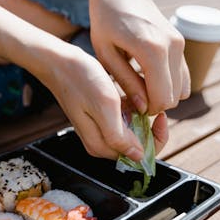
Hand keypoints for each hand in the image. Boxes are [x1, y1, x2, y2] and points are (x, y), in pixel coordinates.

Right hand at [39, 46, 144, 160]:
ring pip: (132, 130)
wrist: (59, 62)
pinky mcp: (100, 116)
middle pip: (137, 144)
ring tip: (139, 95)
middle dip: (148, 126)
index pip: (140, 156)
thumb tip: (138, 156)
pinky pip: (123, 118)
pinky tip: (129, 93)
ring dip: (140, 115)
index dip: (155, 139)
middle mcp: (101, 141)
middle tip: (151, 103)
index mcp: (102, 145)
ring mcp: (100, 128)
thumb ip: (120, 136)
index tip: (160, 117)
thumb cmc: (80, 80)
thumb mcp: (104, 107)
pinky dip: (131, 107)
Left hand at [84, 0, 189, 114]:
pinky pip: (182, 75)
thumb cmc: (105, 21)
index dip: (147, 109)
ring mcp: (180, 42)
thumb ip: (126, 82)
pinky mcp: (180, 41)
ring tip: (139, 86)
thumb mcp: (107, 54)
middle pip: (175, 96)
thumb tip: (143, 107)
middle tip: (133, 96)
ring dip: (163, 93)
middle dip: (155, 103)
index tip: (130, 105)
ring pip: (182, 88)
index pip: (163, 98)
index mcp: (152, 50)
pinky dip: (168, 82)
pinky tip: (147, 77)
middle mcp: (172, 46)